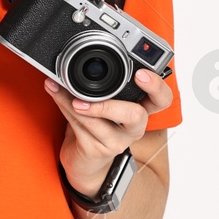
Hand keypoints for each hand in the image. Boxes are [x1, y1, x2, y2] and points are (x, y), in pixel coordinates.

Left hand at [43, 68, 172, 197]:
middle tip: (94, 95)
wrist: (84, 159)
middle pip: (137, 116)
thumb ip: (100, 84)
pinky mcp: (99, 150)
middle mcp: (134, 127)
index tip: (141, 74)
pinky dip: (65, 106)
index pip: (162, 99)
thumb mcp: (103, 101)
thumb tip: (73, 59)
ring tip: (59, 87)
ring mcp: (118, 141)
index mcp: (141, 109)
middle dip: (112, 105)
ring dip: (74, 101)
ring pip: (98, 118)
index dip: (157, 87)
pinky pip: (80, 125)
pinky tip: (56, 95)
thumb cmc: (95, 124)